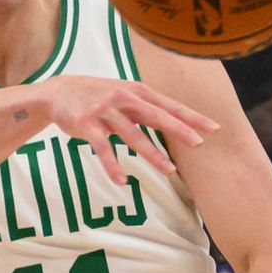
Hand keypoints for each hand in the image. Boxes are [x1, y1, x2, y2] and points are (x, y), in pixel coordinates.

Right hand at [44, 76, 218, 185]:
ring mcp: (104, 112)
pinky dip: (112, 166)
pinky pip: (102, 148)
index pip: (169, 105)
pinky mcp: (86, 125)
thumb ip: (146, 105)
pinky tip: (122, 181)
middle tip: (199, 144)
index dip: (191, 117)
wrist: (57, 92)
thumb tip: (177, 120)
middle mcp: (123, 98)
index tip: (214, 128)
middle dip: (178, 130)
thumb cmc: (96, 94)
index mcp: (136, 91)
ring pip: (132, 135)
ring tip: (168, 170)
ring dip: (151, 154)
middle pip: (156, 116)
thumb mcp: (123, 93)